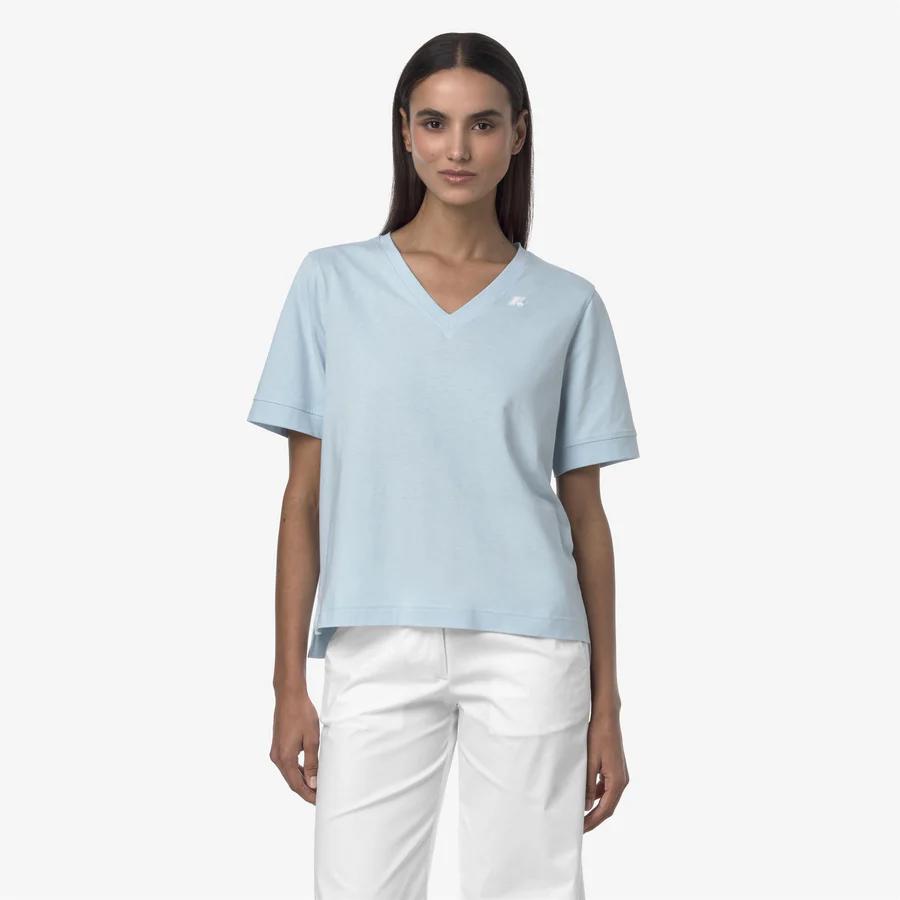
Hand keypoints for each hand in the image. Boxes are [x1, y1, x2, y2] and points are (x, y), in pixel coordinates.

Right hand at [270, 688, 319, 802]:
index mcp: (285, 758)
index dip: (309, 795)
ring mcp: (276, 752)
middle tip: (321, 797)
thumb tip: (313, 784)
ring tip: (317, 786)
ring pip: (289, 773)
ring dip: (302, 781)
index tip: (320, 802)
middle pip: (292, 781)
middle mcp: (277, 758)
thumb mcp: (312, 740)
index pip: (297, 785)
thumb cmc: (302, 714)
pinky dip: (297, 770)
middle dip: (306, 790)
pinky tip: (308, 771)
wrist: (289, 695)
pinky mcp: (278, 746)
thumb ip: (312, 763)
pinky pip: (287, 764)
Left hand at [584, 712, 628, 832]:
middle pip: (608, 806)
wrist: (607, 717)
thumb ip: (587, 785)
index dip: (592, 821)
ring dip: (595, 806)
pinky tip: (585, 795)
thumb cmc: (598, 736)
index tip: (580, 829)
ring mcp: (621, 774)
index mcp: (618, 781)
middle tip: (578, 826)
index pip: (605, 810)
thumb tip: (585, 806)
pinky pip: (607, 787)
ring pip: (608, 798)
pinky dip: (597, 794)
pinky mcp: (616, 769)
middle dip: (594, 817)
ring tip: (580, 812)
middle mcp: (623, 780)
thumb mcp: (589, 762)